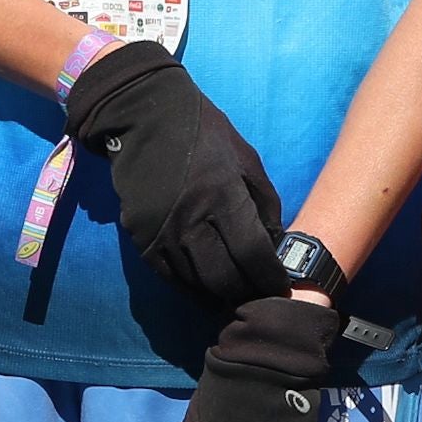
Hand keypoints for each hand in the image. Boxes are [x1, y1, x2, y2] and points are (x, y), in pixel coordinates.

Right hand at [66, 40, 288, 314]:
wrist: (144, 120)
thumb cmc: (205, 137)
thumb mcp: (247, 162)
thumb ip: (264, 205)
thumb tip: (276, 245)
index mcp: (224, 195)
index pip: (252, 253)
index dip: (269, 277)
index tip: (281, 288)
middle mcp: (191, 218)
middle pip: (223, 277)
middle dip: (246, 293)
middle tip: (261, 300)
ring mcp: (162, 231)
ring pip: (194, 283)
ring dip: (218, 297)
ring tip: (238, 301)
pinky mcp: (140, 238)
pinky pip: (168, 277)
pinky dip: (190, 289)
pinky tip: (207, 292)